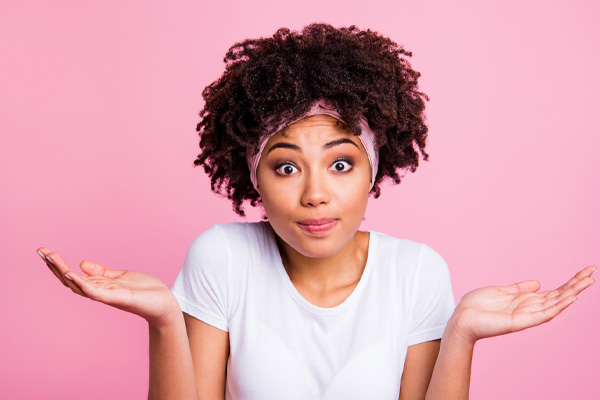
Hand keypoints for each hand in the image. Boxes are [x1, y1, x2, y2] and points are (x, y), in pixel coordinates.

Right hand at [37, 247, 180, 327]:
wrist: (165, 304)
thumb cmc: (145, 291)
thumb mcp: (120, 277)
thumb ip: (102, 272)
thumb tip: (82, 263)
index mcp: (99, 285)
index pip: (72, 275)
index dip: (58, 265)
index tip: (44, 252)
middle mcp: (99, 292)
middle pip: (70, 281)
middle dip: (55, 267)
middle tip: (41, 252)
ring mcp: (107, 296)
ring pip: (79, 286)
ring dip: (64, 273)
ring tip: (52, 259)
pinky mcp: (118, 298)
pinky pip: (96, 292)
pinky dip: (83, 284)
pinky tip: (72, 274)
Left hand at [449, 266, 596, 343]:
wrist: (461, 318)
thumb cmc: (477, 306)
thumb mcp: (501, 291)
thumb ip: (520, 289)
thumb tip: (538, 283)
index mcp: (526, 301)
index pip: (554, 291)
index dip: (570, 282)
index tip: (586, 271)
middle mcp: (530, 309)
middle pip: (560, 296)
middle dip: (577, 284)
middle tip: (594, 272)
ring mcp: (526, 316)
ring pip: (556, 304)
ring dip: (572, 292)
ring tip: (588, 282)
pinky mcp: (520, 321)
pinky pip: (543, 314)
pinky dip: (558, 306)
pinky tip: (570, 298)